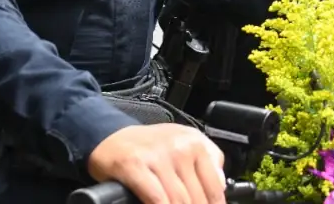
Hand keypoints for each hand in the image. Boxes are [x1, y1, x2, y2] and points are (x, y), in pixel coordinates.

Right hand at [87, 124, 225, 203]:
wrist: (112, 136)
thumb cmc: (151, 145)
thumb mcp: (185, 142)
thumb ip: (208, 160)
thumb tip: (221, 186)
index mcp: (196, 143)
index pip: (214, 185)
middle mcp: (180, 148)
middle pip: (196, 196)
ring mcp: (157, 157)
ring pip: (178, 200)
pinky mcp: (135, 166)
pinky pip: (155, 198)